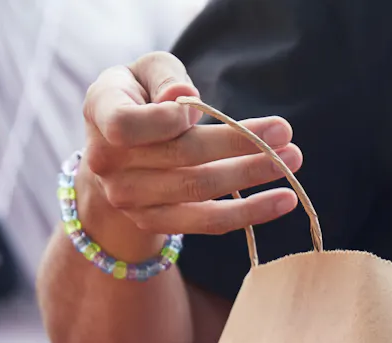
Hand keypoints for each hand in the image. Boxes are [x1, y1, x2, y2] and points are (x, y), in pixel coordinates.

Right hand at [78, 51, 302, 261]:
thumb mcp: (147, 71)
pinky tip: (282, 201)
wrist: (115, 149)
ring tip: (292, 161)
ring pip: (199, 190)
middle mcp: (107, 162)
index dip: (163, 120)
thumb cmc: (141, 96)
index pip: (127, 125)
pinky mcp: (154, 222)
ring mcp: (128, 199)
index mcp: (100, 113)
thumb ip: (164, 77)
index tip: (197, 107)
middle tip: (285, 133)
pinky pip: (207, 222)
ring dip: (251, 176)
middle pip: (180, 157)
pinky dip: (248, 213)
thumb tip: (184, 97)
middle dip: (238, 143)